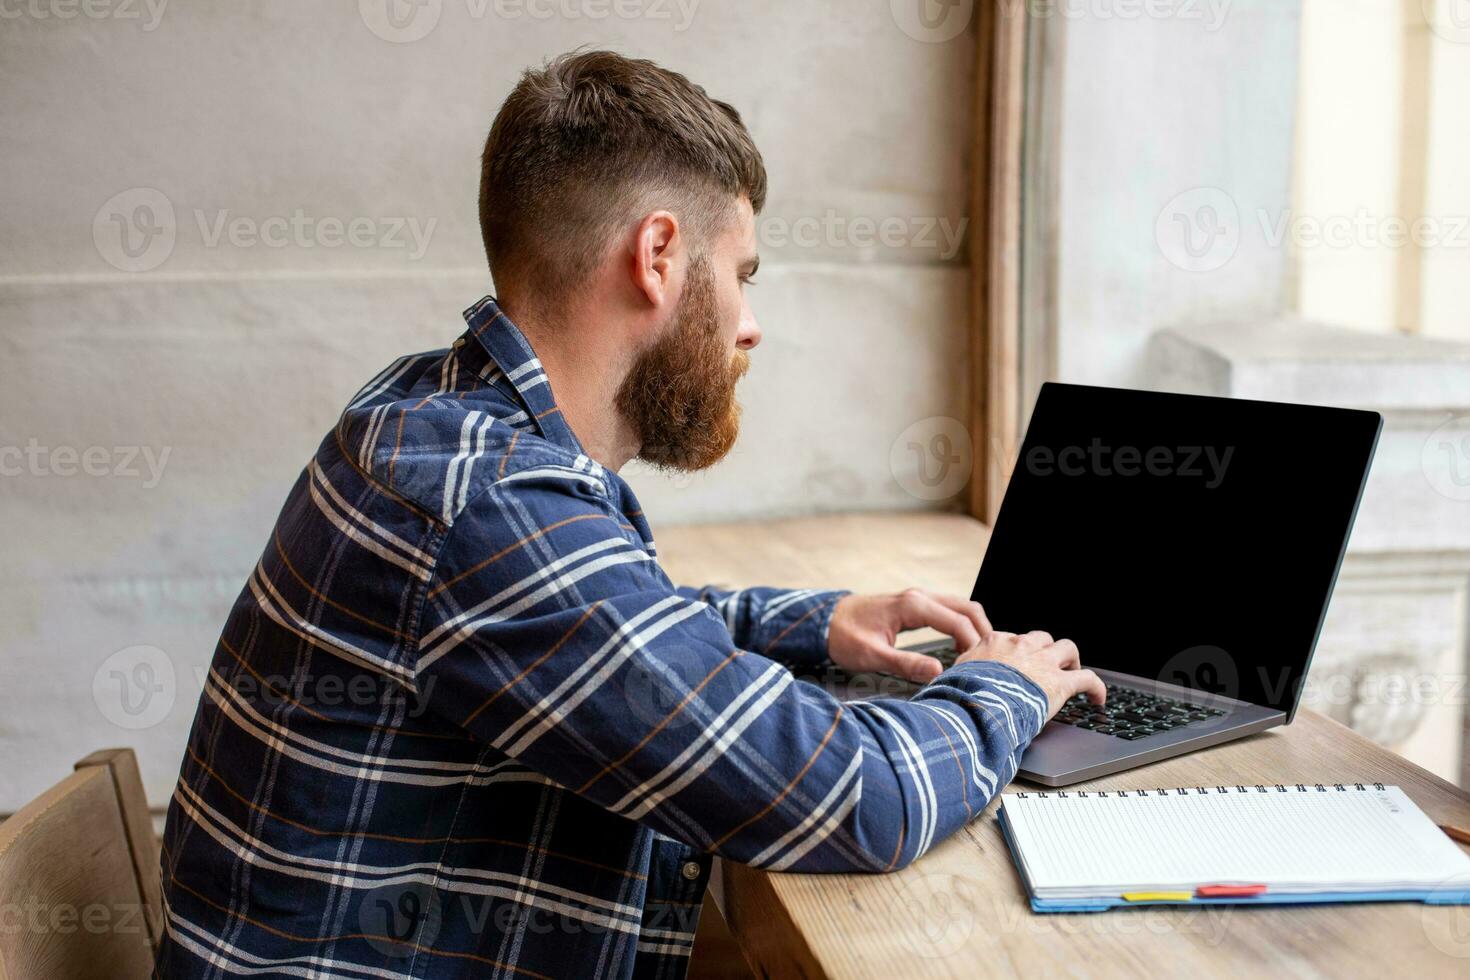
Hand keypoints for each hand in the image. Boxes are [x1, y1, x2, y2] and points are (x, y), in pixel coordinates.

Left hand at [827, 589, 991, 683]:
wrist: (823, 622)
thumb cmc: (844, 637)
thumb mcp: (873, 656)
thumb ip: (907, 664)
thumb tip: (938, 672)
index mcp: (912, 605)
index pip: (958, 621)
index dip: (973, 644)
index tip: (975, 667)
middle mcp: (919, 597)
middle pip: (968, 608)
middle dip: (983, 632)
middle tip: (987, 660)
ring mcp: (918, 598)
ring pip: (960, 607)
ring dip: (974, 627)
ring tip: (976, 656)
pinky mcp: (914, 605)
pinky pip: (948, 610)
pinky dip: (962, 625)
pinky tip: (961, 646)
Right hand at [955, 630, 1105, 717]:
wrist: (976, 704)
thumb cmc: (961, 694)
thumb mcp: (953, 676)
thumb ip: (960, 672)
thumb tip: (948, 680)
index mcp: (994, 642)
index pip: (1012, 639)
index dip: (1018, 652)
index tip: (1017, 665)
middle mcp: (1020, 646)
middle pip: (1041, 638)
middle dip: (1045, 651)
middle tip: (1046, 667)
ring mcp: (1042, 662)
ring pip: (1067, 648)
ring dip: (1070, 660)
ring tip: (1072, 673)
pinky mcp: (1060, 683)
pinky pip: (1088, 678)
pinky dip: (1096, 687)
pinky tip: (1099, 699)